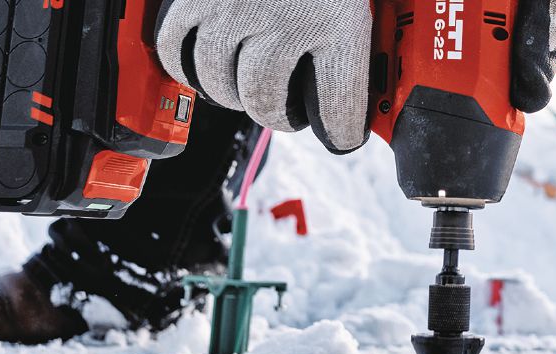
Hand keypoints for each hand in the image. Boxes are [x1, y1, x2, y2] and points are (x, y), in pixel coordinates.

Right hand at [155, 0, 371, 153]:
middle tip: (283, 109)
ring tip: (245, 84)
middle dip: (276, 116)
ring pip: (221, 82)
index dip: (342, 133)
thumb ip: (354, 40)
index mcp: (338, 21)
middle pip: (265, 101)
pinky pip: (177, 49)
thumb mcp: (353, 2)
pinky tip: (205, 68)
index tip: (342, 138)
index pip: (339, 106)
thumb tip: (379, 81)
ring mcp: (234, 7)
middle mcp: (286, 17)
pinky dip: (187, 68)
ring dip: (231, 93)